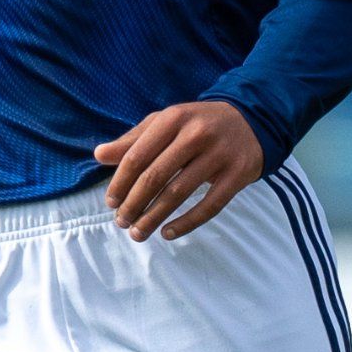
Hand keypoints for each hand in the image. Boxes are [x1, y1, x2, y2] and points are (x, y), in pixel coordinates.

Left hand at [93, 100, 263, 240]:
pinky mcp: (238, 175)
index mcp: (173, 118)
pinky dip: (186, 223)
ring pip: (179, 194)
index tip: (110, 202)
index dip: (120, 182)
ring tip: (138, 233)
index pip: (138, 155)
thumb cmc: (198, 124)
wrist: (252, 121)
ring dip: (153, 218)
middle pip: (155, 177)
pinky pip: (209, 206)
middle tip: (122, 222)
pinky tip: (168, 233)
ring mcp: (219, 155)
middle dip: (133, 204)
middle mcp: (196, 134)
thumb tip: (99, 155)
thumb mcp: (166, 123)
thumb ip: (133, 139)